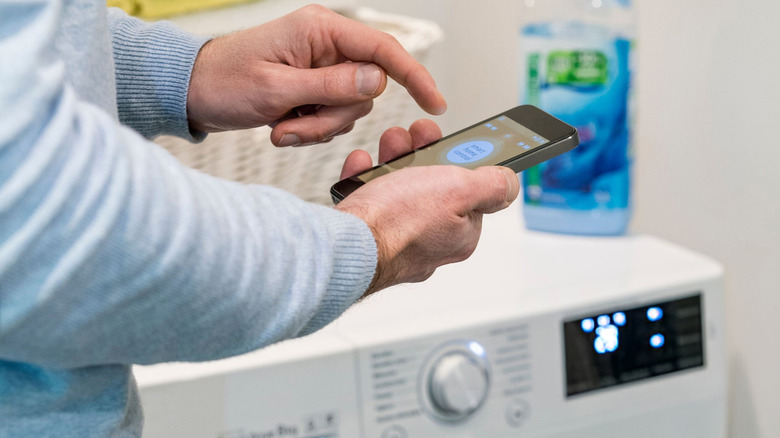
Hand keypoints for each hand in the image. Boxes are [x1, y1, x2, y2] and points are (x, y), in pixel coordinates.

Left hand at [186, 5, 446, 145]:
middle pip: (365, 91)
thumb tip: (379, 81)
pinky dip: (310, 129)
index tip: (435, 104)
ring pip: (348, 110)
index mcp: (320, 30)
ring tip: (280, 126)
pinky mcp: (313, 86)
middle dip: (332, 118)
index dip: (414, 77)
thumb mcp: (277, 89)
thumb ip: (332, 86)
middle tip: (293, 126)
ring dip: (317, 128)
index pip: (383, 50)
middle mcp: (325, 45)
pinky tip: (281, 124)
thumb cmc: (223, 81)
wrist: (193, 91)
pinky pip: (331, 116)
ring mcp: (320, 67)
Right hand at [336, 120, 519, 295]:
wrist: (345, 244)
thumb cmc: (399, 222)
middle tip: (415, 135)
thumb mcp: (459, 190)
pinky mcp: (366, 236)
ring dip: (394, 160)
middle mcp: (430, 242)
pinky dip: (365, 180)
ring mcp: (396, 240)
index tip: (453, 141)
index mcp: (460, 234)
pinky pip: (369, 202)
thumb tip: (510, 183)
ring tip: (390, 143)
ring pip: (399, 191)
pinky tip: (363, 166)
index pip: (470, 192)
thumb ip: (490, 185)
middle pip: (432, 188)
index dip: (461, 161)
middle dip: (424, 155)